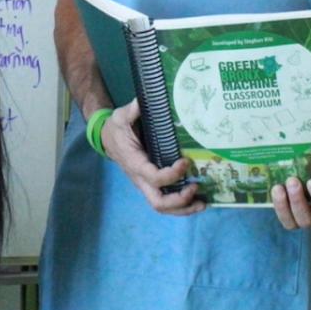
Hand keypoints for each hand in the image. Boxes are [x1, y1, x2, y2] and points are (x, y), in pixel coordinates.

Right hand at [100, 99, 204, 215]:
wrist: (107, 139)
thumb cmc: (117, 129)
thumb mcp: (121, 117)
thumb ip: (132, 111)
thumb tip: (142, 101)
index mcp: (134, 163)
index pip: (153, 177)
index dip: (171, 174)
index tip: (185, 161)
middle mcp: (140, 179)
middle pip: (158, 202)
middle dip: (179, 201)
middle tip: (196, 188)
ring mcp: (145, 185)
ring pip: (162, 207)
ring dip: (184, 208)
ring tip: (203, 203)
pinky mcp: (151, 185)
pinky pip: (165, 201)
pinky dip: (182, 205)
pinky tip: (198, 201)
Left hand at [271, 177, 310, 228]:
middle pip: (308, 219)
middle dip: (298, 200)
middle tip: (292, 181)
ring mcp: (302, 219)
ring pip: (292, 222)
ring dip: (283, 204)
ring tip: (279, 186)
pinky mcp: (288, 217)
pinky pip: (282, 216)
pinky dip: (277, 204)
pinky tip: (274, 188)